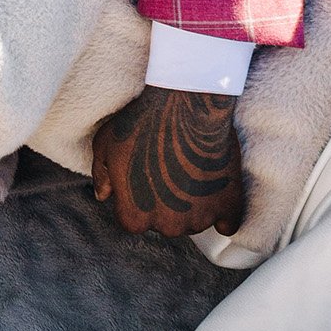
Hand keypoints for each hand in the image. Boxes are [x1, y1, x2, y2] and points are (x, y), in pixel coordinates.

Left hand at [92, 86, 245, 238]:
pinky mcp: (228, 205)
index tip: (145, 180)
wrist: (184, 105)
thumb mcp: (105, 145)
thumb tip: (104, 196)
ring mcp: (199, 218)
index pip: (133, 221)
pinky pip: (228, 224)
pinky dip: (224, 214)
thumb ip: (102, 176)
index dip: (138, 200)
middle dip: (165, 204)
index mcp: (133, 216)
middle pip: (165, 224)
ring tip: (190, 173)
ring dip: (192, 206)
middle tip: (169, 173)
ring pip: (194, 222)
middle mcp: (166, 225)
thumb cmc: (140, 122)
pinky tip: (218, 198)